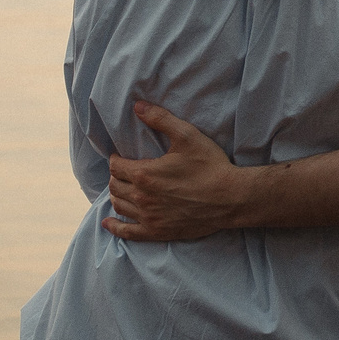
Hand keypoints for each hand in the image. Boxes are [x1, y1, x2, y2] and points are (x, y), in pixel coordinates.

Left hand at [103, 102, 251, 241]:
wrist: (230, 198)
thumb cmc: (210, 166)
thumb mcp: (187, 136)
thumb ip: (161, 119)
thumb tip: (138, 106)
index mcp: (145, 174)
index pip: (116, 166)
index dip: (116, 159)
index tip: (120, 156)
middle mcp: (142, 197)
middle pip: (115, 186)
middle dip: (116, 176)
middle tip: (124, 171)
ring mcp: (149, 217)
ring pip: (119, 206)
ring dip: (117, 195)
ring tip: (122, 189)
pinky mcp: (157, 232)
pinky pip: (128, 232)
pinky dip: (115, 227)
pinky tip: (108, 223)